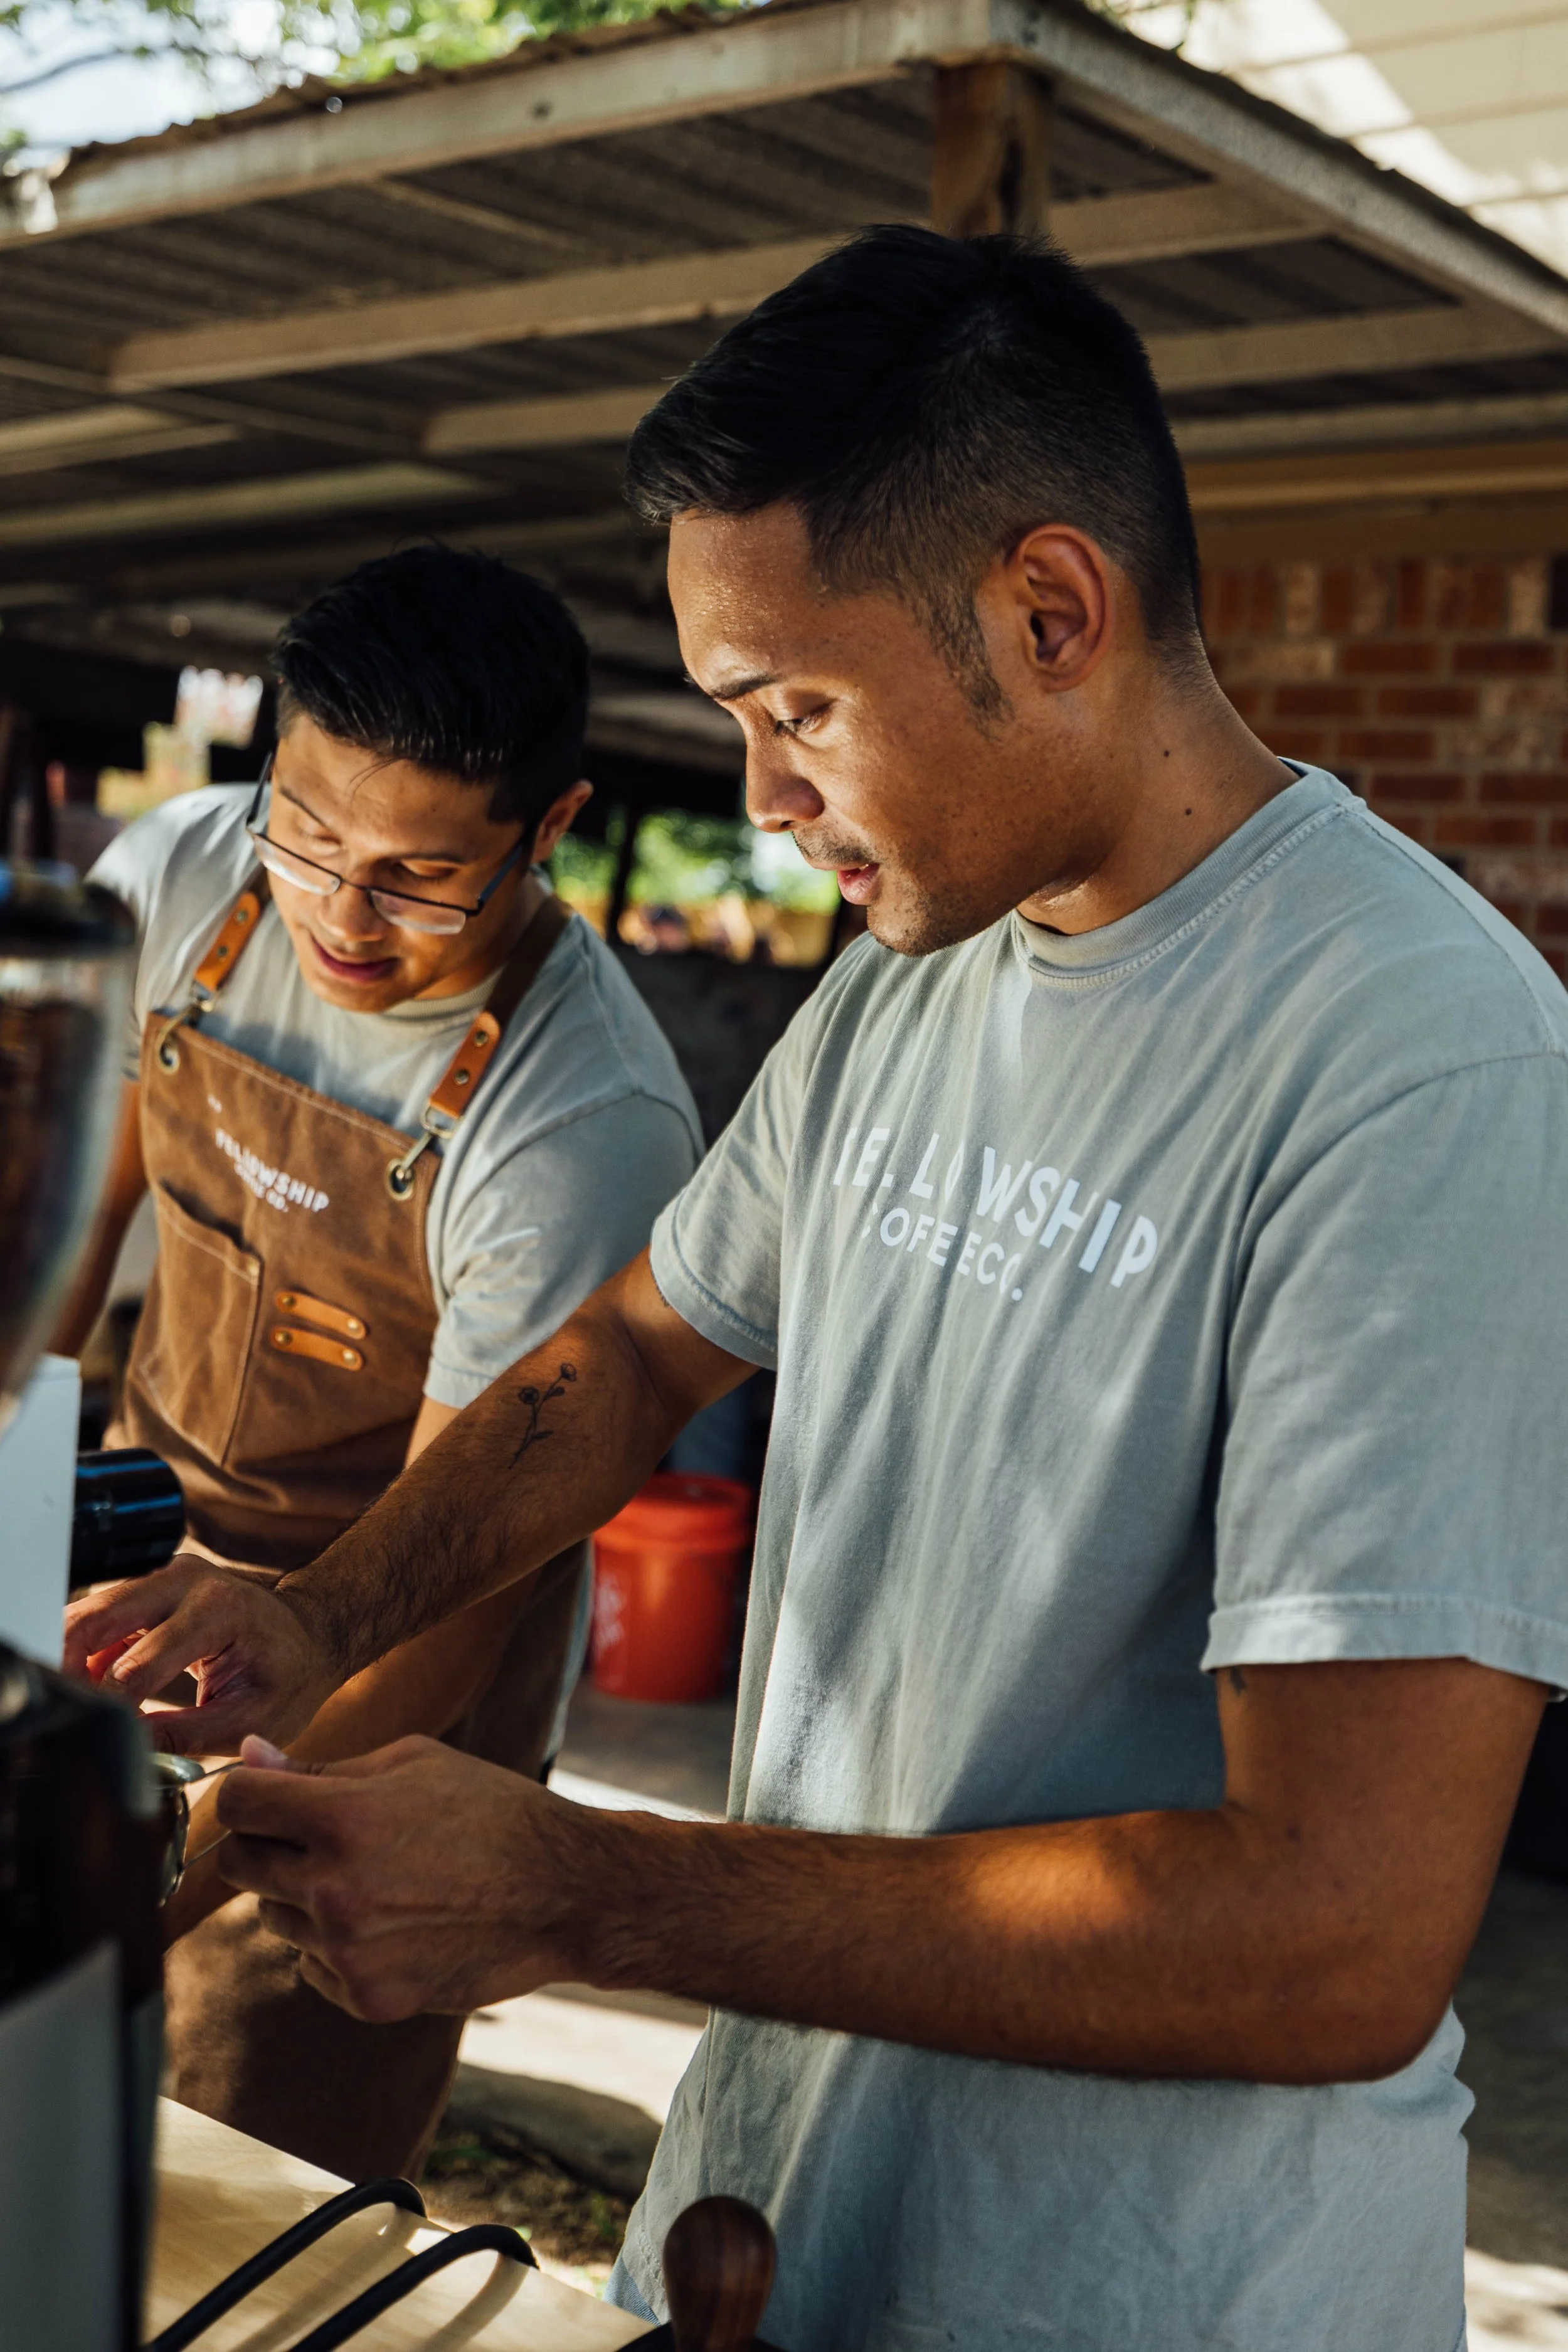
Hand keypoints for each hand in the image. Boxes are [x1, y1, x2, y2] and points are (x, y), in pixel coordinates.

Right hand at [62, 1554, 336, 1752]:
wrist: (310, 1633)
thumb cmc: (290, 1674)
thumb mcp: (251, 1718)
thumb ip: (184, 1736)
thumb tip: (125, 1749)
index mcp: (217, 1610)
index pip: (138, 1665)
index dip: (110, 1708)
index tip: (98, 1737)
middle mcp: (186, 1582)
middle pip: (97, 1620)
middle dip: (71, 1671)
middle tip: (68, 1714)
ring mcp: (165, 1579)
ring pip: (91, 1614)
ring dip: (73, 1660)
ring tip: (79, 1706)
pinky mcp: (151, 1589)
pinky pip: (103, 1617)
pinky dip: (88, 1653)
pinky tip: (94, 1689)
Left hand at [215, 1735, 602, 2019]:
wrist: (563, 1892)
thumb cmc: (492, 1810)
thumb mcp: (413, 1763)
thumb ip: (322, 1768)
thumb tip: (251, 1756)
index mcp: (345, 1819)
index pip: (236, 1803)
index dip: (243, 1792)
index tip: (262, 1796)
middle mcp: (335, 1889)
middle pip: (238, 1865)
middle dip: (266, 1844)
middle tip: (318, 1836)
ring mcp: (349, 1951)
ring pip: (274, 1917)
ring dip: (304, 1896)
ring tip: (376, 1878)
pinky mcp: (366, 1997)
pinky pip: (311, 1965)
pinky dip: (337, 1944)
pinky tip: (395, 1921)